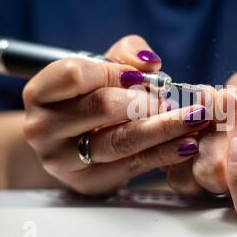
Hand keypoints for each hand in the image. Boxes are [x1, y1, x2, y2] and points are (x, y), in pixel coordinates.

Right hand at [22, 35, 209, 194]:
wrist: (68, 142)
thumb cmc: (86, 99)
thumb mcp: (97, 69)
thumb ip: (122, 54)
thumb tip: (149, 63)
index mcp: (40, 92)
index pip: (76, 74)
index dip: (115, 71)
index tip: (143, 77)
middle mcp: (42, 127)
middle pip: (102, 107)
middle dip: (147, 101)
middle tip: (174, 98)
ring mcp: (62, 159)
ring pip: (120, 140)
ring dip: (164, 128)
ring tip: (195, 119)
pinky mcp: (87, 182)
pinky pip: (132, 165)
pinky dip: (164, 153)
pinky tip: (187, 144)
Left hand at [166, 68, 236, 221]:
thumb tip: (222, 103)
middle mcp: (228, 185)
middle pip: (210, 180)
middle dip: (212, 139)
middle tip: (218, 106)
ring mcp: (198, 178)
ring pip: (180, 175)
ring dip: (187, 136)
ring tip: (200, 108)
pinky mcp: (175, 165)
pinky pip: (162, 157)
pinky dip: (169, 132)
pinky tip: (181, 108)